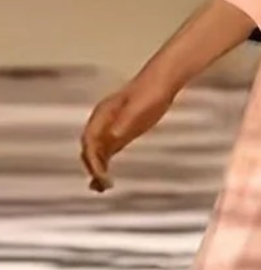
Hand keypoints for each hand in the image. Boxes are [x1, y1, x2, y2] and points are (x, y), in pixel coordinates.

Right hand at [79, 78, 175, 192]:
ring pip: (96, 153)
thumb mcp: (140, 107)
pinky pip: (107, 152)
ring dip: (96, 170)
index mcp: (103, 113)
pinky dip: (104, 166)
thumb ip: (126, 121)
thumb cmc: (150, 91)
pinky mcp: (121, 133)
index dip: (92, 158)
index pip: (89, 140)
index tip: (100, 173)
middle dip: (93, 167)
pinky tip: (106, 181)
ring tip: (101, 188)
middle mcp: (103, 121)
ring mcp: (111, 127)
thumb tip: (113, 135)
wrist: (163, 81)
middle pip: (90, 148)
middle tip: (103, 185)